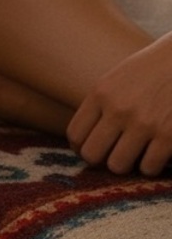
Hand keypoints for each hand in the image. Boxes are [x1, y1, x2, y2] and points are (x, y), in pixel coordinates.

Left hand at [67, 36, 171, 175]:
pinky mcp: (169, 137)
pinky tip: (152, 154)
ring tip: (131, 155)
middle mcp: (118, 109)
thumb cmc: (149, 70)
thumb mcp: (115, 79)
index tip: (88, 148)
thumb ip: (99, 104)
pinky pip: (148, 168)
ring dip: (124, 164)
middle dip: (99, 160)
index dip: (80, 147)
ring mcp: (144, 124)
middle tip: (109, 156)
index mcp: (101, 93)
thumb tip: (83, 139)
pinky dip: (149, 166)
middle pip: (92, 154)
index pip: (75, 134)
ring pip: (118, 166)